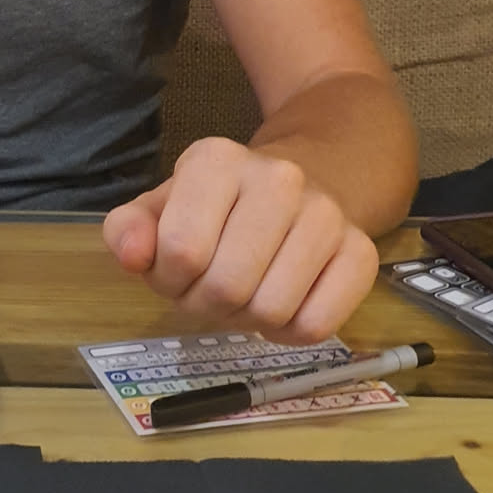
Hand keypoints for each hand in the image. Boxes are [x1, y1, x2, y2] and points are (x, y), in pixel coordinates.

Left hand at [101, 136, 380, 344]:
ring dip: (247, 320)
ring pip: (272, 310)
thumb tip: (130, 255)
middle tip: (208, 290)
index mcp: (217, 160)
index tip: (174, 272)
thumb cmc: (221, 206)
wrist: (307, 181)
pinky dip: (289, 332)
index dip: (168, 278)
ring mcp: (326, 213)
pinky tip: (282, 303)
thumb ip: (131, 230)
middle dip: (206, 303)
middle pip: (227, 285)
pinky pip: (317, 325)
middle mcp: (278, 178)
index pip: (181, 248)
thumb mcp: (165, 207)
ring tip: (245, 293)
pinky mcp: (362, 251)